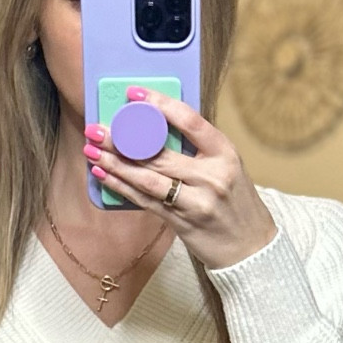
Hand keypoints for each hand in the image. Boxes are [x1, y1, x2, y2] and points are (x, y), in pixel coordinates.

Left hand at [82, 91, 276, 271]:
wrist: (251, 248)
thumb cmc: (236, 203)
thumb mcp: (228, 168)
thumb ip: (199, 150)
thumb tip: (155, 130)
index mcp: (224, 152)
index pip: (189, 121)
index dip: (159, 105)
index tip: (134, 95)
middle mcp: (212, 175)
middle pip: (159, 152)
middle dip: (122, 139)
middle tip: (96, 128)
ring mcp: (196, 200)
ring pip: (148, 178)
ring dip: (115, 164)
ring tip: (92, 151)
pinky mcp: (182, 222)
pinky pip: (146, 201)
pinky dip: (123, 187)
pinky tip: (105, 176)